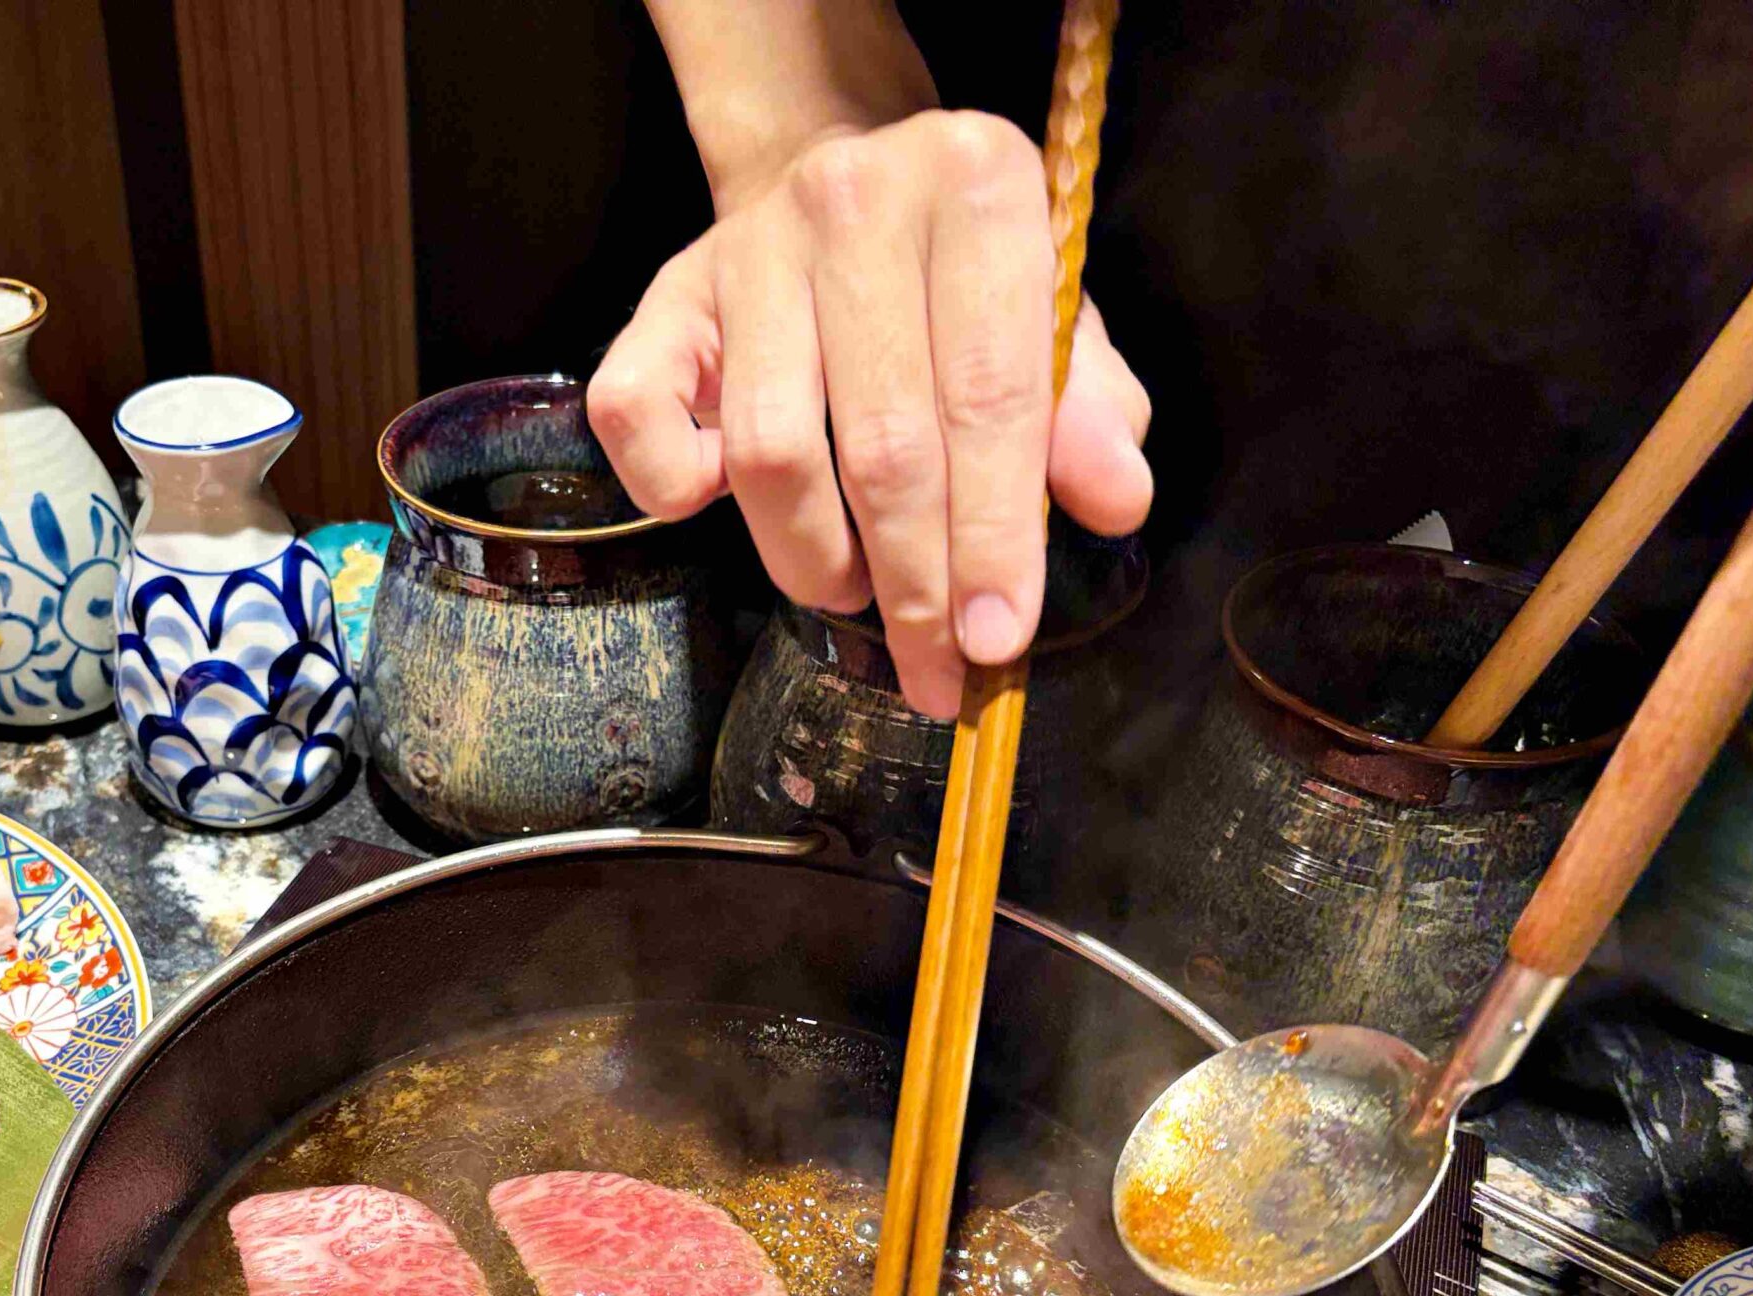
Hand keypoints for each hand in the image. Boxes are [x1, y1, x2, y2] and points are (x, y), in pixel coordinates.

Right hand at [590, 111, 1152, 717]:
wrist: (834, 174)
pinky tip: (725, 500)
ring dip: (813, 558)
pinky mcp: (663, 295)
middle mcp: (856, 201)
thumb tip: (1114, 504)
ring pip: (770, 452)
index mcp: (977, 187)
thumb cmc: (958, 277)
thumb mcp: (1052, 320)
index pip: (991, 397)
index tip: (998, 641)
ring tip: (850, 588)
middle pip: (883, 443)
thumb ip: (1089, 411)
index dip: (995, 538)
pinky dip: (676, 486)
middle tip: (931, 665)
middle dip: (915, 584)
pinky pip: (638, 418)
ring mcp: (747, 249)